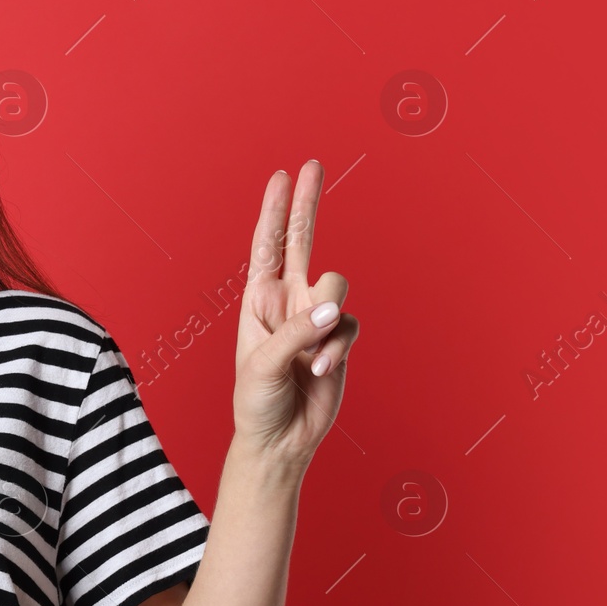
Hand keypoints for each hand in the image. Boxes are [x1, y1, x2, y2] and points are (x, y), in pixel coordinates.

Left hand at [233, 160, 360, 467]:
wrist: (279, 439)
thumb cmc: (256, 401)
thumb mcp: (263, 364)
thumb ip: (297, 331)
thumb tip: (334, 307)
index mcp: (258, 299)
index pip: (267, 246)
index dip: (274, 210)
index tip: (281, 175)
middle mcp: (287, 301)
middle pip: (302, 241)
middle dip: (306, 203)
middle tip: (313, 165)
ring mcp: (315, 318)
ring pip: (337, 287)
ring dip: (327, 321)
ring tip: (309, 358)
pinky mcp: (339, 340)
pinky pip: (350, 326)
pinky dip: (337, 349)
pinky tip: (320, 372)